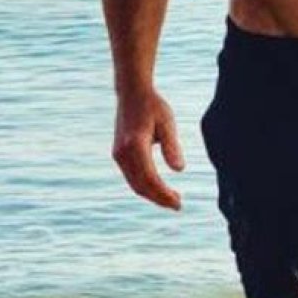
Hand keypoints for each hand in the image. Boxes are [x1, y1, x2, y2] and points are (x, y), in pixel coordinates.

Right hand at [113, 89, 185, 209]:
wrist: (132, 92)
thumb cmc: (152, 105)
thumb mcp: (167, 122)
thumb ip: (172, 146)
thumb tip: (180, 170)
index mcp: (135, 144)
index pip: (150, 178)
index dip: (163, 194)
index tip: (178, 203)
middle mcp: (122, 152)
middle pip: (140, 185)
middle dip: (158, 198)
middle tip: (178, 205)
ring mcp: (118, 154)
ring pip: (134, 183)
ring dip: (151, 194)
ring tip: (171, 199)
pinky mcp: (118, 154)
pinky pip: (131, 176)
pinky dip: (144, 185)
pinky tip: (158, 187)